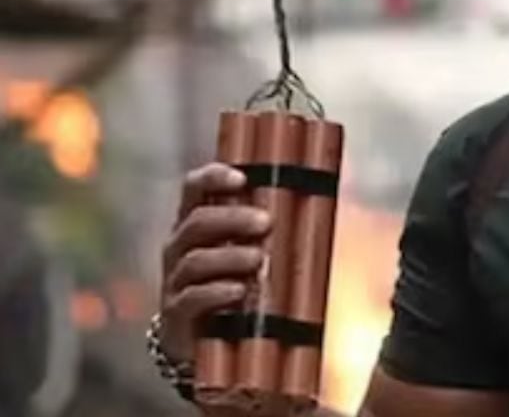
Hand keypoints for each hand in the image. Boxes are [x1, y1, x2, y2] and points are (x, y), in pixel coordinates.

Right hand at [159, 163, 271, 362]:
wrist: (205, 338)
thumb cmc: (236, 281)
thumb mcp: (251, 248)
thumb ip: (271, 226)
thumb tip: (324, 198)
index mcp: (197, 223)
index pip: (194, 188)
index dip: (213, 177)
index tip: (242, 179)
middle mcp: (180, 247)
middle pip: (197, 222)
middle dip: (232, 219)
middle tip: (266, 222)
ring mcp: (176, 280)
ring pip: (195, 260)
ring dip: (229, 256)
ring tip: (258, 258)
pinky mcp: (177, 313)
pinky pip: (191, 298)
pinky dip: (215, 292)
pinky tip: (238, 291)